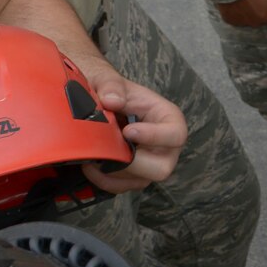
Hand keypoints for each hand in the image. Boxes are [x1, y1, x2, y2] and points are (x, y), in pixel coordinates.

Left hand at [74, 69, 186, 191]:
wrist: (96, 101)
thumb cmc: (108, 89)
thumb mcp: (107, 78)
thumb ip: (110, 85)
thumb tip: (112, 100)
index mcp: (167, 118)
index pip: (176, 135)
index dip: (154, 137)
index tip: (128, 131)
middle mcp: (165, 145)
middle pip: (162, 168)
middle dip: (131, 162)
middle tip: (108, 149)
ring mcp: (150, 163)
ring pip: (140, 181)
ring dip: (113, 171)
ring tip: (93, 154)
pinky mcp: (133, 175)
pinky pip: (122, 187)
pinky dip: (104, 180)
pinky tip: (91, 164)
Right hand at [215, 0, 266, 28]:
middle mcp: (255, 22)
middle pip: (260, 20)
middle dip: (258, 12)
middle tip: (254, 1)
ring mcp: (242, 22)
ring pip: (246, 20)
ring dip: (246, 13)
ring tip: (242, 1)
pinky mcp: (229, 20)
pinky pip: (234, 18)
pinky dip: (234, 12)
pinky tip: (233, 3)